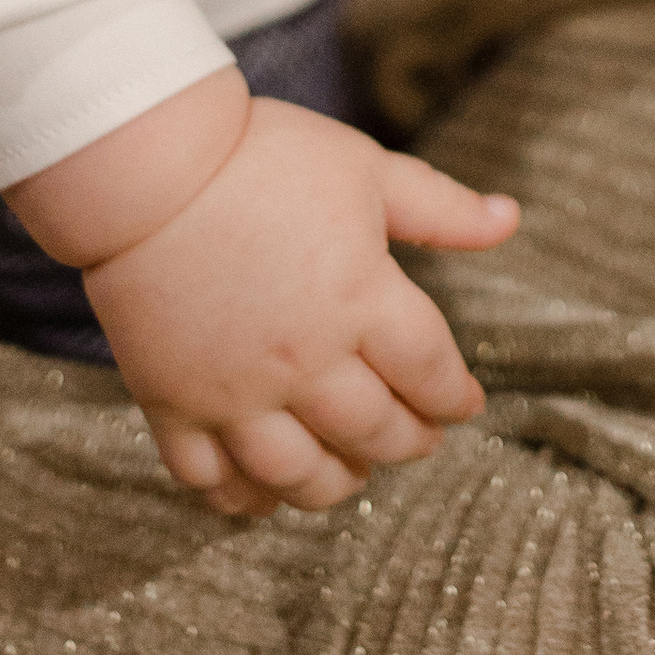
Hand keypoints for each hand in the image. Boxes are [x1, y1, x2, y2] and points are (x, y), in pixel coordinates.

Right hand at [29, 88, 520, 515]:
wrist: (143, 165)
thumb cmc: (261, 155)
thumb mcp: (365, 167)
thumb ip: (441, 207)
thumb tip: (511, 218)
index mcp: (361, 299)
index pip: (430, 372)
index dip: (455, 395)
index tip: (464, 403)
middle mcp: (304, 359)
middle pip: (373, 432)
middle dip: (408, 441)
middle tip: (419, 438)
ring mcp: (234, 391)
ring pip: (299, 475)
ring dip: (336, 485)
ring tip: (352, 473)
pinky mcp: (172, 402)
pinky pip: (209, 478)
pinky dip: (241, 499)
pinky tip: (262, 495)